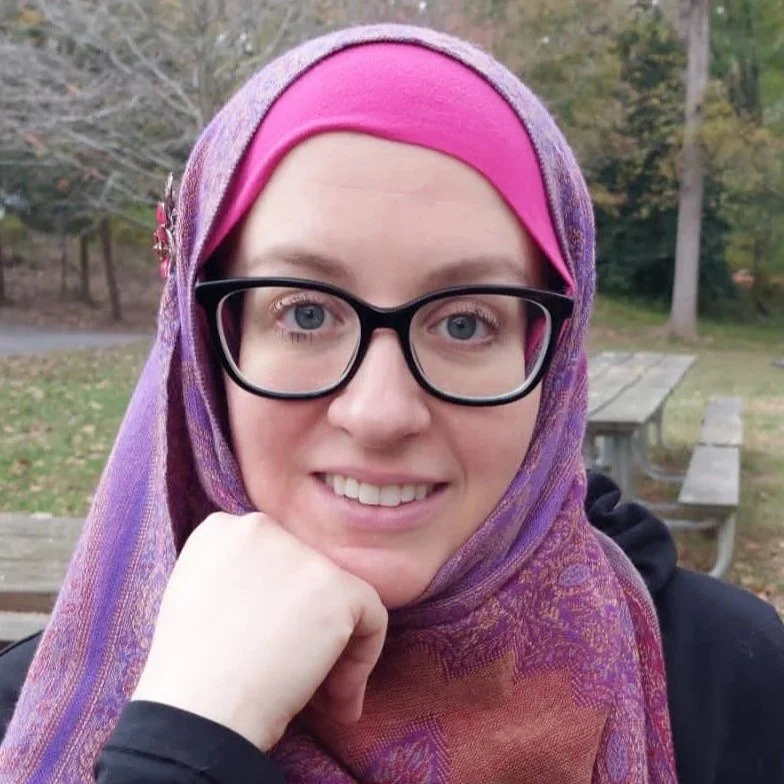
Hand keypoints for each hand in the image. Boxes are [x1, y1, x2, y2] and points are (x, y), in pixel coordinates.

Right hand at [131, 512, 387, 750]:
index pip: (275, 562)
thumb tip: (293, 600)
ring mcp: (300, 554)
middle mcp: (260, 527)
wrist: (196, 712)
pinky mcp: (335, 586)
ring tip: (320, 703)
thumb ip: (243, 582)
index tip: (268, 652)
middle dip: (308, 630)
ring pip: (340, 600)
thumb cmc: (192, 678)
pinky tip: (336, 701)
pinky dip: (363, 660)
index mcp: (222, 531)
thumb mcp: (201, 603)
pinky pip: (372, 617)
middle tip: (297, 681)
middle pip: (309, 578)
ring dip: (335, 653)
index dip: (279, 610)